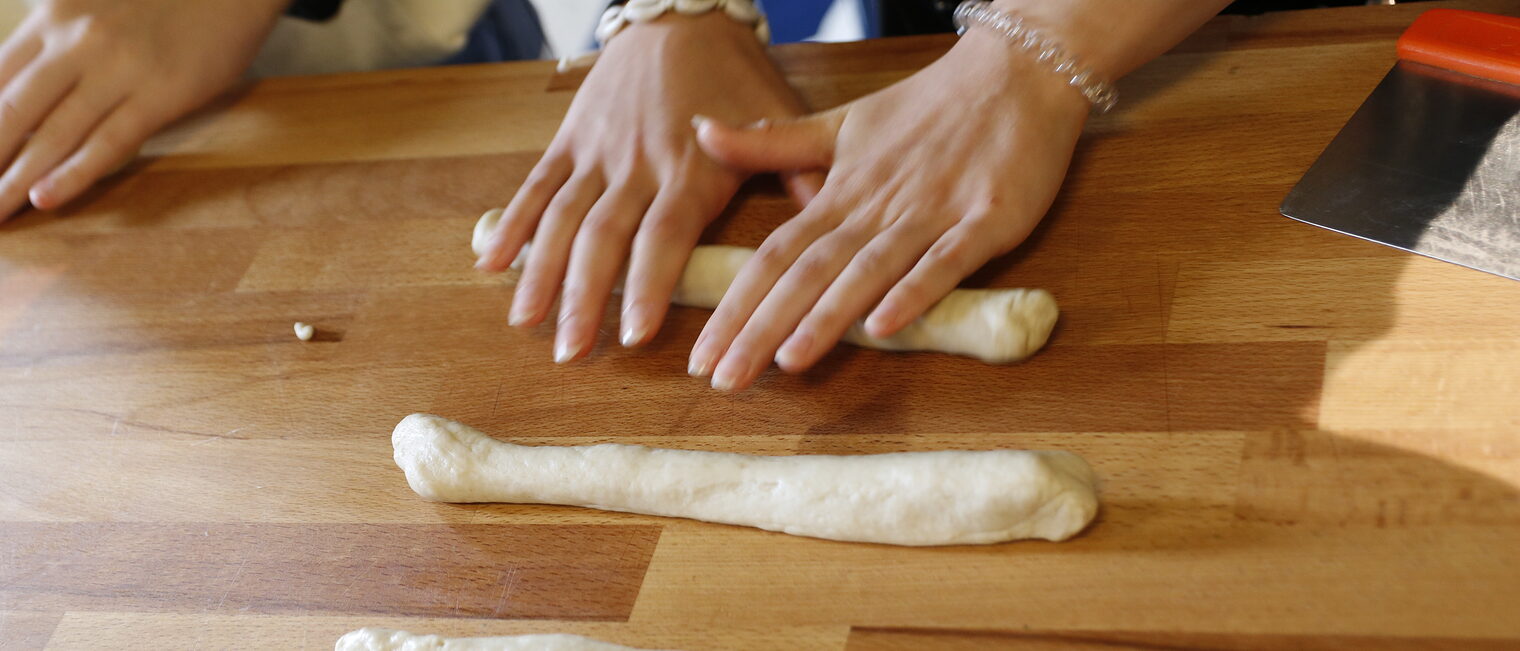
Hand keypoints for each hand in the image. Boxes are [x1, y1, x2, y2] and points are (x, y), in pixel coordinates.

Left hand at [0, 0, 286, 220]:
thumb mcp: (92, 1)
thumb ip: (58, 36)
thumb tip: (33, 91)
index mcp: (53, 18)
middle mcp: (76, 43)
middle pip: (11, 111)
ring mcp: (119, 71)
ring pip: (53, 134)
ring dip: (14, 180)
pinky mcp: (162, 96)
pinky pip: (109, 141)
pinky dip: (75, 173)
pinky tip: (46, 199)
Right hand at [474, 12, 820, 362]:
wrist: (680, 12)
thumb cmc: (737, 74)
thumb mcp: (779, 118)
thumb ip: (800, 174)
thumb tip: (839, 229)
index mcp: (692, 168)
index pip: (665, 236)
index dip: (648, 284)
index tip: (637, 334)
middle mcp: (638, 164)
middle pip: (603, 238)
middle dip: (584, 298)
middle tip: (571, 352)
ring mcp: (599, 152)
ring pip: (561, 217)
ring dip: (541, 273)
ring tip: (526, 322)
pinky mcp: (570, 140)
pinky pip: (535, 185)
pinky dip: (512, 224)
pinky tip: (491, 265)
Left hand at [687, 29, 1090, 390]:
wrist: (1018, 70)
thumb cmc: (929, 105)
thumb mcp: (842, 122)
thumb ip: (774, 142)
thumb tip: (702, 131)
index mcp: (840, 192)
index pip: (775, 255)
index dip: (736, 305)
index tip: (702, 355)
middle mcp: (876, 206)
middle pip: (808, 272)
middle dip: (762, 327)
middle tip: (724, 379)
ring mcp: (932, 212)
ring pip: (867, 270)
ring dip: (827, 316)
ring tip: (788, 362)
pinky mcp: (986, 218)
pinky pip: (947, 260)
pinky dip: (916, 291)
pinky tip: (886, 326)